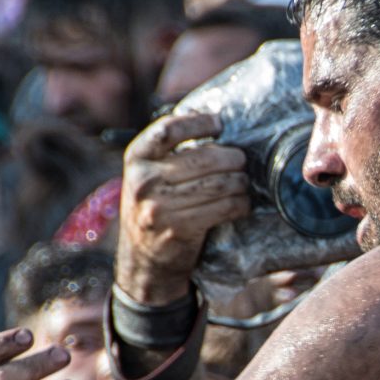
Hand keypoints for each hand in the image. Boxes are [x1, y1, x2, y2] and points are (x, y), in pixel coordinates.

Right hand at [116, 111, 251, 301]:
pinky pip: (224, 207)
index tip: (219, 124)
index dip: (199, 122)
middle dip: (233, 158)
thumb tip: (214, 120)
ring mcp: (159, 206)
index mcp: (136, 157)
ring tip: (243, 182)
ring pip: (219, 183)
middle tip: (241, 160)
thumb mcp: (149, 173)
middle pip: (205, 157)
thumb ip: (171, 150)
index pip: (169, 129)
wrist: (143, 258)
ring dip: (240, 182)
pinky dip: (240, 203)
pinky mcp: (178, 228)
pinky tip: (242, 203)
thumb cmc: (156, 205)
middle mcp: (144, 180)